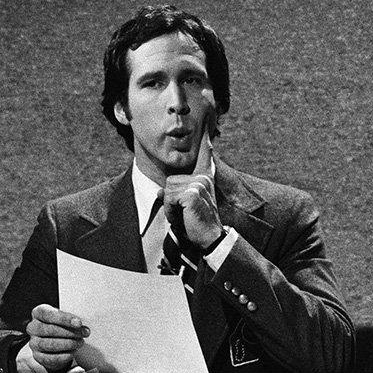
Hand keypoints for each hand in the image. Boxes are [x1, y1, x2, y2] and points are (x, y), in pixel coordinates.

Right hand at [19, 304, 88, 372]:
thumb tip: (83, 327)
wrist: (54, 341)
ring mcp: (34, 343)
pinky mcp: (38, 356)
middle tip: (84, 333)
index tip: (78, 323)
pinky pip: (50, 358)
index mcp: (38, 313)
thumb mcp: (64, 318)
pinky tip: (71, 354)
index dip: (64, 318)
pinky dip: (63, 356)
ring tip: (80, 343)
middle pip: (50, 330)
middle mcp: (33, 327)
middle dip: (70, 332)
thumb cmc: (60, 325)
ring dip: (68, 344)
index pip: (48, 314)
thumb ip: (72, 321)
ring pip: (50, 344)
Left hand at [163, 132, 223, 247]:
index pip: (204, 157)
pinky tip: (183, 219)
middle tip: (184, 214)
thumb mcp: (186, 206)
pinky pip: (169, 199)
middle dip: (171, 201)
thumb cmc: (198, 224)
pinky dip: (171, 212)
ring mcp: (198, 184)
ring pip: (168, 190)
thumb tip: (161, 191)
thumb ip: (176, 194)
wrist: (211, 238)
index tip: (208, 134)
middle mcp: (203, 178)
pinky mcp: (192, 194)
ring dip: (171, 208)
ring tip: (184, 217)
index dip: (205, 145)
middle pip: (171, 180)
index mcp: (205, 178)